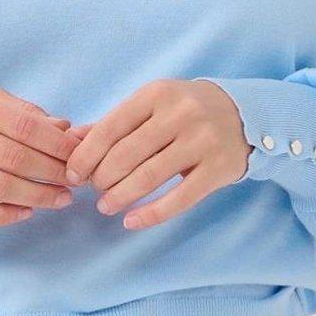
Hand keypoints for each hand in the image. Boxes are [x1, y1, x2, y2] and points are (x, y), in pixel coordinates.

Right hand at [0, 84, 77, 222]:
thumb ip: (21, 112)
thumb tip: (65, 129)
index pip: (25, 126)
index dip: (57, 144)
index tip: (78, 156)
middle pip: (16, 158)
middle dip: (52, 173)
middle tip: (75, 181)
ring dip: (36, 197)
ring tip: (60, 199)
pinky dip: (4, 215)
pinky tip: (26, 212)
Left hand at [65, 80, 249, 228]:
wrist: (245, 115)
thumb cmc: (186, 111)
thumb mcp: (151, 106)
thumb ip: (113, 123)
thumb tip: (70, 140)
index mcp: (157, 94)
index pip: (110, 128)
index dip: (86, 155)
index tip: (73, 174)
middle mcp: (180, 114)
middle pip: (126, 155)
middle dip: (102, 178)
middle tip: (94, 190)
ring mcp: (201, 142)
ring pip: (149, 177)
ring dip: (120, 197)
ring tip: (105, 207)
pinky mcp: (217, 169)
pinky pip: (178, 199)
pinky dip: (151, 214)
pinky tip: (131, 221)